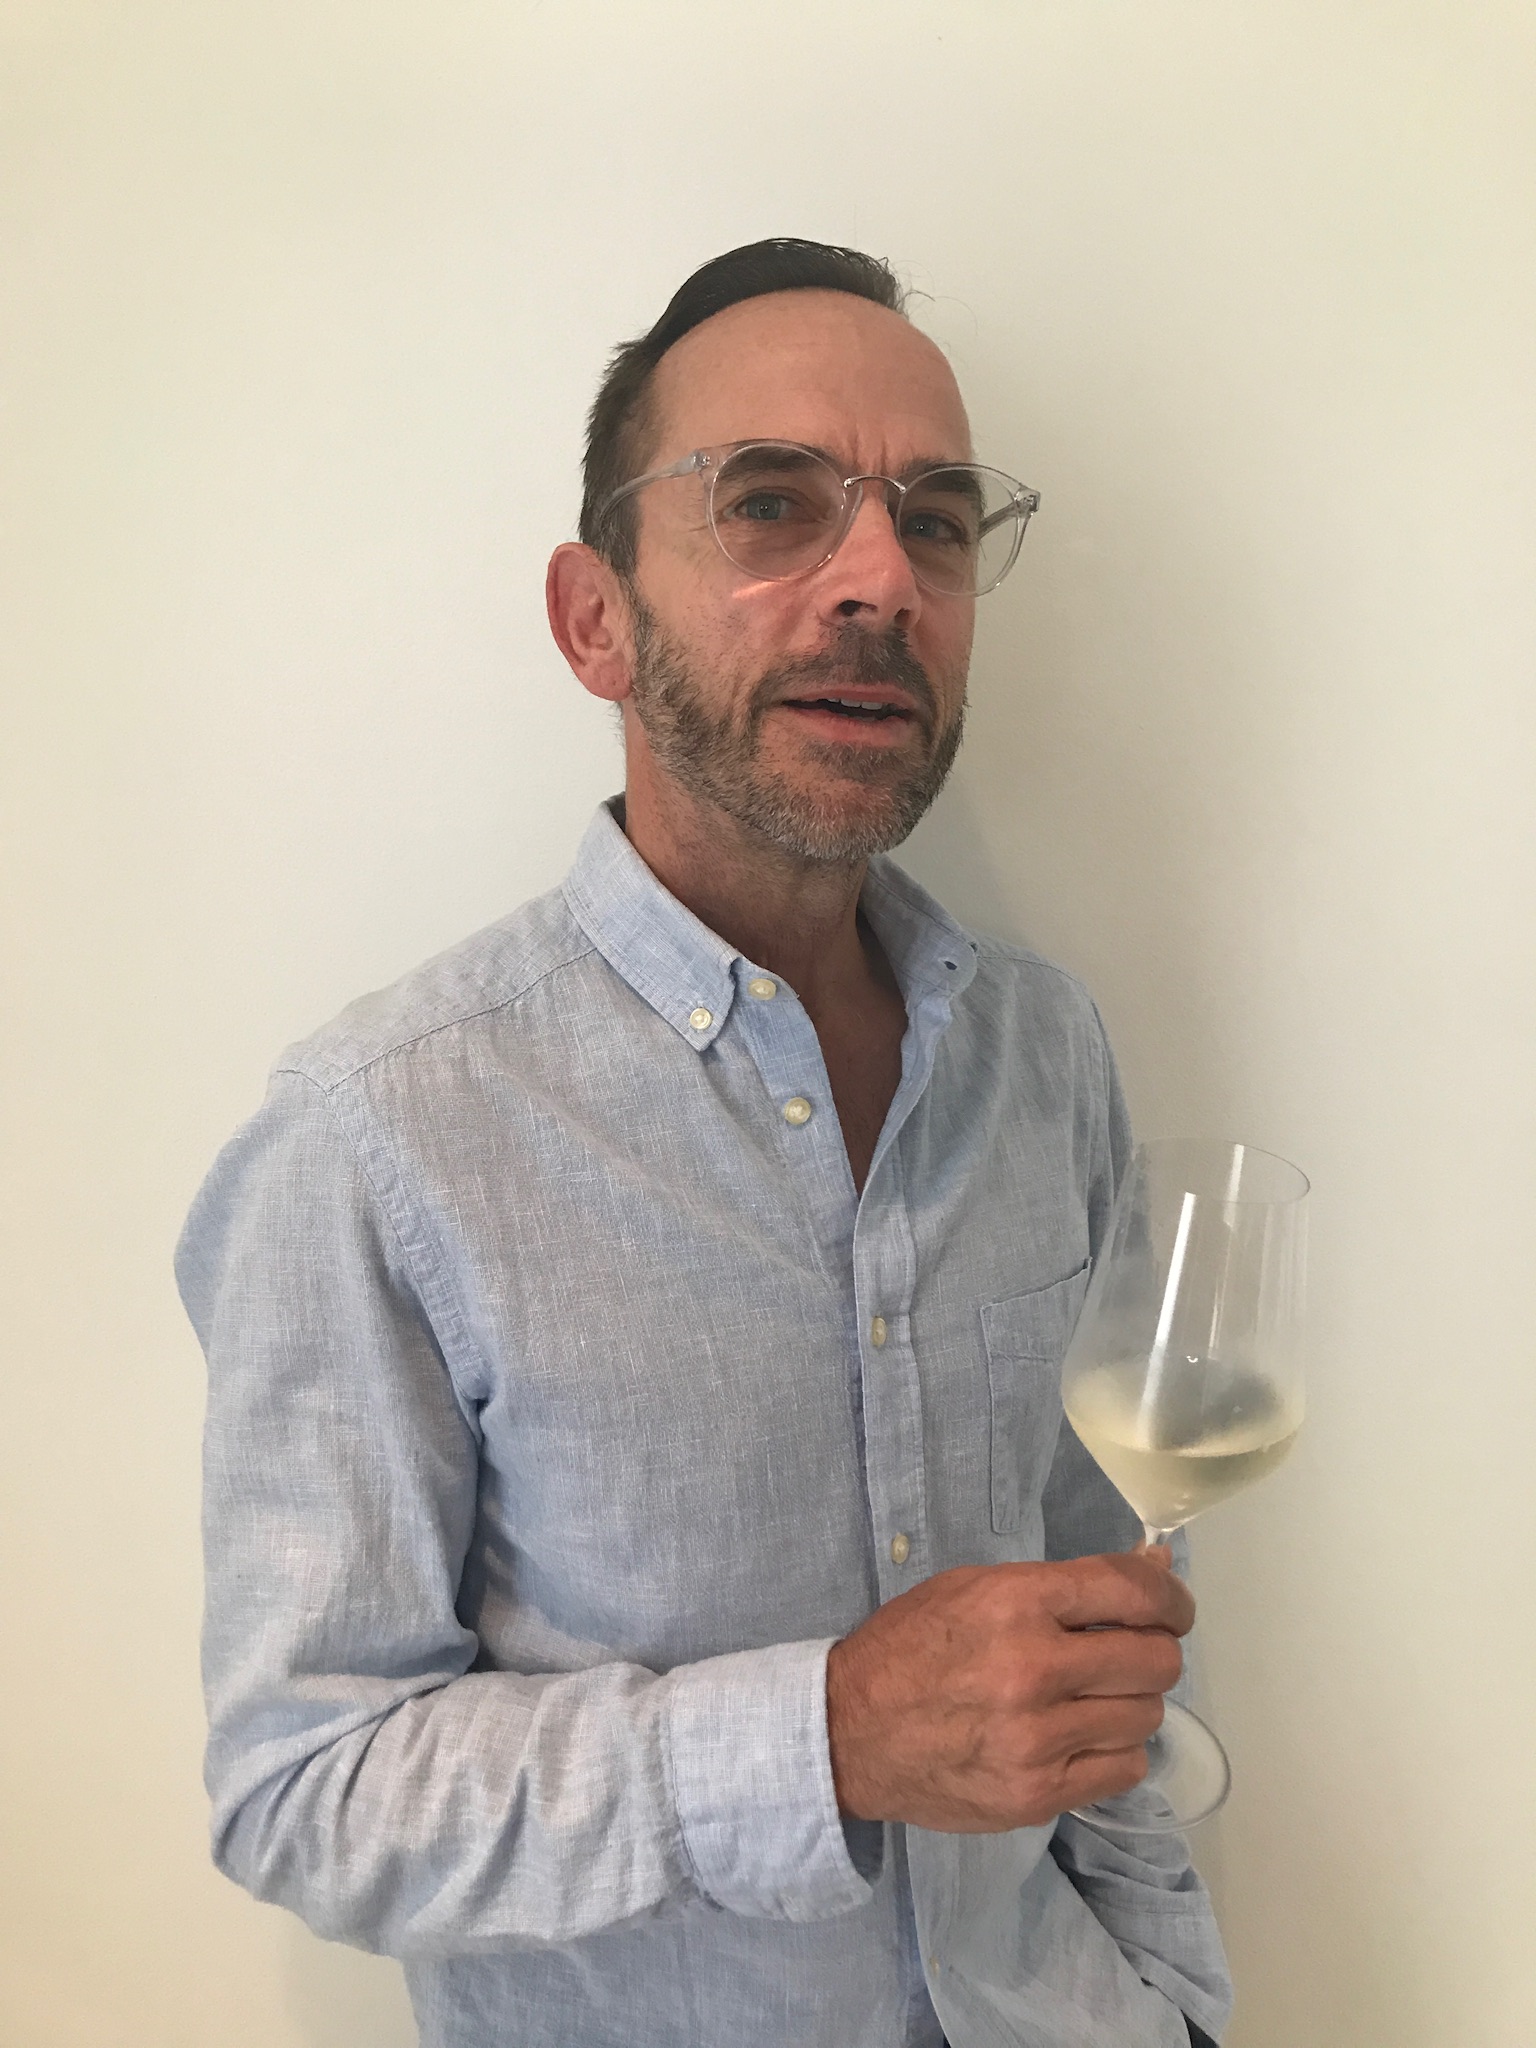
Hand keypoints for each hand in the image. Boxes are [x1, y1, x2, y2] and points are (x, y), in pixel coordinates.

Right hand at [825, 1550, 1191, 1831]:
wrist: (850, 1731)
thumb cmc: (913, 1647)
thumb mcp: (979, 1588)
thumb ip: (1067, 1584)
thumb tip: (1153, 1571)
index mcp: (1015, 1602)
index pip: (1134, 1591)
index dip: (1171, 1598)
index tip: (1172, 1608)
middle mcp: (1032, 1668)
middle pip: (1155, 1660)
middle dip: (1154, 1651)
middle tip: (1128, 1654)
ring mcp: (1037, 1739)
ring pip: (1145, 1717)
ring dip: (1130, 1703)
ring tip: (1091, 1698)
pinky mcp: (1037, 1794)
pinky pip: (1124, 1770)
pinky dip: (1114, 1750)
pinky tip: (1080, 1737)